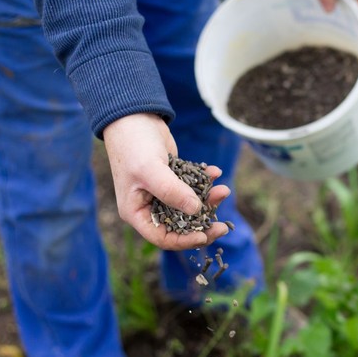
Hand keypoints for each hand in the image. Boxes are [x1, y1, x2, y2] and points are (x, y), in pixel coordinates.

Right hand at [102, 113, 229, 249]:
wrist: (133, 116)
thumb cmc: (133, 145)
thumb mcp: (151, 170)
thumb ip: (172, 192)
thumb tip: (196, 210)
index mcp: (137, 212)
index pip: (162, 237)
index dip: (184, 241)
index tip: (205, 236)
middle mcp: (150, 206)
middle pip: (180, 226)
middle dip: (203, 224)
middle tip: (224, 225)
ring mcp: (163, 193)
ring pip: (190, 207)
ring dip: (208, 200)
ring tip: (224, 189)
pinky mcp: (174, 178)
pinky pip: (193, 187)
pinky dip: (205, 182)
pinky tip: (215, 172)